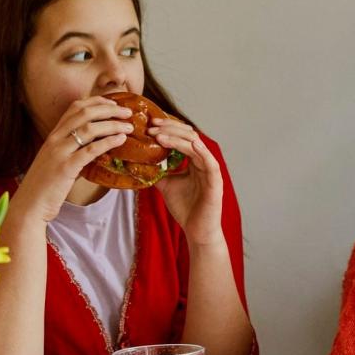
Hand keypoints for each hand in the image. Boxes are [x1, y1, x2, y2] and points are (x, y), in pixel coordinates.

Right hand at [14, 97, 133, 223]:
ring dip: (113, 125)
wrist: (29, 204)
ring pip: (89, 129)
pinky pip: (90, 150)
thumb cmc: (46, 185)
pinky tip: (121, 140)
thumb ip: (72, 149)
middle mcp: (55, 139)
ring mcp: (59, 152)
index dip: (96, 101)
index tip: (113, 103)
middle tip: (127, 112)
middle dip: (109, 109)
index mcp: (53, 135)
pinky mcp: (66, 167)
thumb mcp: (57, 160)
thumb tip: (97, 144)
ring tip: (129, 127)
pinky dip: (108, 142)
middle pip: (84, 113)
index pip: (75, 108)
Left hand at [148, 117, 223, 245]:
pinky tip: (186, 144)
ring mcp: (210, 169)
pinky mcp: (216, 180)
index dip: (167, 128)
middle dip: (170, 128)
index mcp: (194, 161)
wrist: (197, 230)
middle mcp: (203, 161)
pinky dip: (198, 150)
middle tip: (151, 125)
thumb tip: (138, 162)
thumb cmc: (186, 208)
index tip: (150, 125)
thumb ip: (158, 172)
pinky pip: (209, 160)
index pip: (182, 137)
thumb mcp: (166, 185)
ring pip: (196, 144)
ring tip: (158, 135)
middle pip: (189, 135)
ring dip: (177, 137)